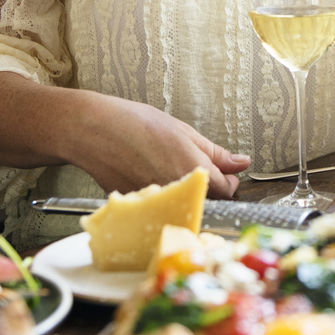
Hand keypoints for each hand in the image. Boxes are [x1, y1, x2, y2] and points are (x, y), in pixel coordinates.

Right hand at [70, 92, 249, 198]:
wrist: (94, 131)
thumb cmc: (136, 125)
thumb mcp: (185, 132)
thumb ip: (216, 153)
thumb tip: (240, 162)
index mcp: (194, 171)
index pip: (227, 191)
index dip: (228, 181)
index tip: (223, 172)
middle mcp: (177, 192)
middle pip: (207, 202)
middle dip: (208, 189)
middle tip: (195, 168)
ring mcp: (157, 203)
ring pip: (184, 207)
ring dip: (185, 194)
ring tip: (169, 169)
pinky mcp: (139, 208)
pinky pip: (162, 209)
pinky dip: (164, 197)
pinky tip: (152, 176)